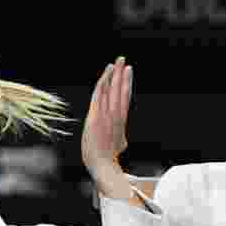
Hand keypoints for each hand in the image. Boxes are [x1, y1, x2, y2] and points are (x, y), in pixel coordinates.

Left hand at [81, 56, 131, 173]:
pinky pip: (100, 95)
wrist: (103, 165)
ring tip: (117, 62)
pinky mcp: (96, 116)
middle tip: (123, 59)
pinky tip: (106, 74)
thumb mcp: (119, 145)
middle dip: (121, 74)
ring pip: (111, 89)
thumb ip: (120, 138)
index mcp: (121, 121)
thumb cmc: (109, 159)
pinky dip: (104, 83)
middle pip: (120, 90)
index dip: (126, 83)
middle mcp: (116, 115)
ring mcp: (106, 115)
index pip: (124, 97)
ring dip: (113, 74)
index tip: (128, 71)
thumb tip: (122, 141)